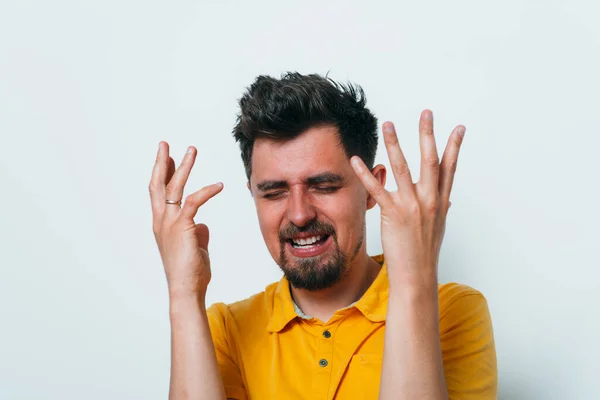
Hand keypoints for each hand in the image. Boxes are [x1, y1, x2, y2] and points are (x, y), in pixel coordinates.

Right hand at [149, 142, 223, 298]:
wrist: (187, 289)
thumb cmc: (191, 272)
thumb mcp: (194, 248)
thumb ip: (197, 233)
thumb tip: (202, 225)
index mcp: (162, 224)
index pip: (159, 193)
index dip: (162, 174)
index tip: (167, 159)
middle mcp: (161, 221)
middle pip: (158, 184)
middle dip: (162, 162)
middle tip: (164, 144)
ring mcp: (169, 223)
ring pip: (174, 187)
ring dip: (183, 166)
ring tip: (191, 149)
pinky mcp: (182, 227)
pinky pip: (194, 201)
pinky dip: (208, 191)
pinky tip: (219, 185)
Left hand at [350, 110, 464, 288]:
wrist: (417, 277)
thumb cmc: (424, 254)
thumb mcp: (437, 228)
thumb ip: (440, 209)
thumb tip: (447, 199)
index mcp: (440, 203)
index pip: (450, 169)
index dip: (455, 147)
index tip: (459, 127)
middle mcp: (429, 201)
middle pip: (431, 161)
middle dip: (428, 134)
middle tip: (426, 112)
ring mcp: (411, 207)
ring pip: (403, 168)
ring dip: (395, 143)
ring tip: (388, 124)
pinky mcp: (393, 215)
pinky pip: (377, 190)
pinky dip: (366, 174)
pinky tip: (357, 160)